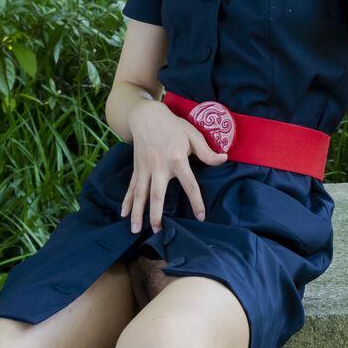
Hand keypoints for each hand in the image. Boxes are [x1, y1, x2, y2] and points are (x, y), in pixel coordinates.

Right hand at [120, 99, 225, 234]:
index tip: (200, 216)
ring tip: (136, 230)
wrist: (147, 116)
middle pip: (157, 194)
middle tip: (158, 231)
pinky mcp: (137, 168)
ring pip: (140, 194)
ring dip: (138, 212)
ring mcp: (145, 169)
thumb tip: (224, 159)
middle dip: (156, 214)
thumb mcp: (194, 135)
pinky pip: (131, 187)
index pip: (189, 184)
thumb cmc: (174, 126)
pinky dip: (126, 201)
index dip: (196, 201)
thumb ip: (207, 152)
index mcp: (177, 159)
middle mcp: (159, 167)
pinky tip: (124, 214)